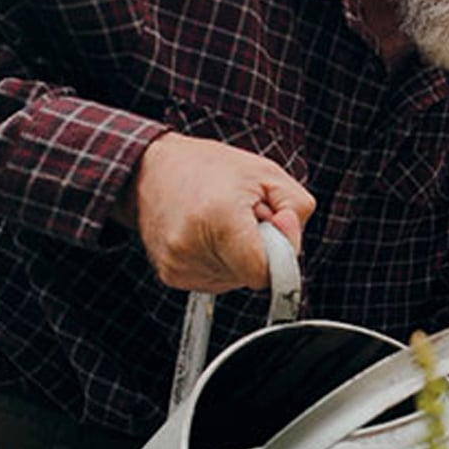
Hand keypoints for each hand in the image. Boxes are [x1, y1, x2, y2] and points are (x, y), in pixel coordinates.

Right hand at [114, 132, 315, 291]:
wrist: (152, 169)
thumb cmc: (211, 168)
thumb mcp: (268, 174)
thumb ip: (296, 210)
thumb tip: (291, 244)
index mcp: (219, 219)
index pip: (264, 272)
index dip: (279, 252)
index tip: (271, 227)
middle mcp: (192, 247)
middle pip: (253, 275)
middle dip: (259, 249)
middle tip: (242, 216)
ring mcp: (178, 265)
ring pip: (236, 280)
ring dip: (239, 255)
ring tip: (222, 222)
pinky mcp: (171, 275)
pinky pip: (217, 280)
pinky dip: (221, 261)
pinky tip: (208, 235)